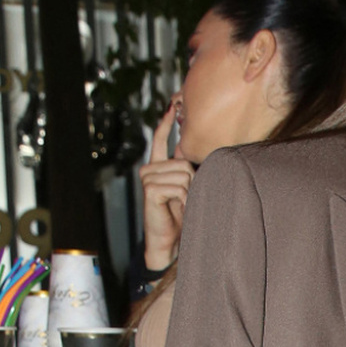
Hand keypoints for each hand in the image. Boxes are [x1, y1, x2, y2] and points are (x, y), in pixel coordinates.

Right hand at [139, 102, 194, 270]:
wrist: (172, 240)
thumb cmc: (183, 214)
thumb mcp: (189, 187)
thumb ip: (189, 169)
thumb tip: (198, 151)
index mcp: (158, 168)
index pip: (159, 140)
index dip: (165, 124)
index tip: (171, 105)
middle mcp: (150, 170)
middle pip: (184, 161)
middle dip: (193, 180)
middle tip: (185, 199)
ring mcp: (148, 179)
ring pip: (184, 173)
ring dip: (190, 191)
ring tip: (182, 204)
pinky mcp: (150, 190)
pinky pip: (179, 185)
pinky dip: (185, 199)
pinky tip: (178, 208)